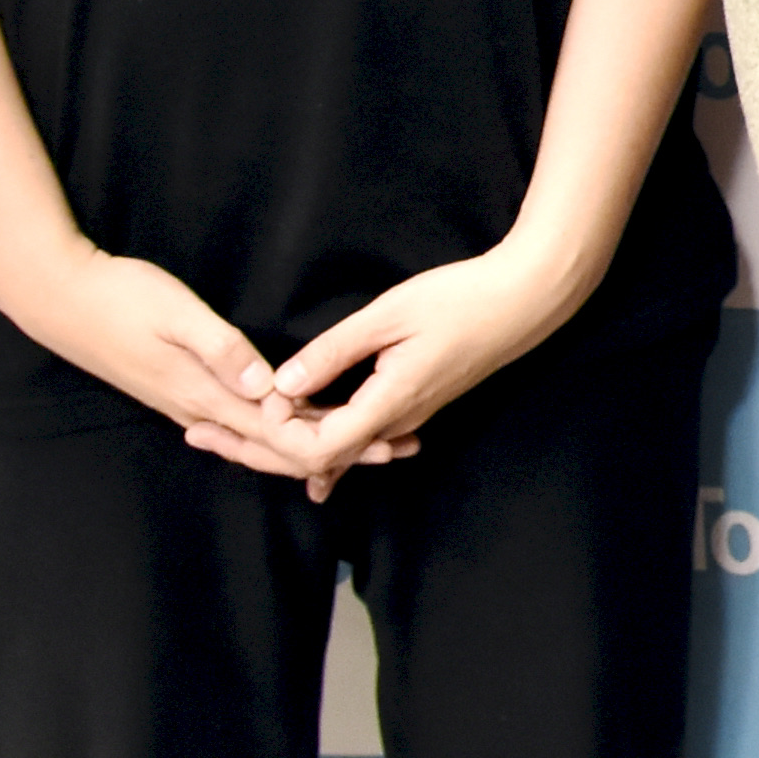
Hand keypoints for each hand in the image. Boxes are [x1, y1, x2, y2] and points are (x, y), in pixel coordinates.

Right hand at [0, 245, 380, 480]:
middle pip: (280, 451)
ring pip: (261, 443)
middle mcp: (203, 411)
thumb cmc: (121, 297)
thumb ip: (223, 350)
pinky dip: (279, 435)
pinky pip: (243, 428)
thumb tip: (269, 388)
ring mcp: (191, 405)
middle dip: (342, 451)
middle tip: (399, 448)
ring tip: (367, 441)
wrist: (60, 300)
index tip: (385, 444)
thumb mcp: (177, 314)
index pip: (282, 440)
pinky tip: (300, 428)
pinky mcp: (184, 393)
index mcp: (209, 396)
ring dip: (314, 445)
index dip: (338, 445)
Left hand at [250, 241, 597, 496]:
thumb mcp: (390, 314)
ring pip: (344, 446)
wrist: (526, 301)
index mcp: (390, 402)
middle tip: (232, 415)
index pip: (320, 451)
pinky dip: (326, 428)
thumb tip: (282, 384)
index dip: (282, 433)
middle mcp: (398, 421)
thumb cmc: (461, 300)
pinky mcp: (417, 404)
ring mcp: (410, 416)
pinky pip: (363, 433)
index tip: (267, 394)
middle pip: (325, 457)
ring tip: (256, 416)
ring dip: (298, 434)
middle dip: (272, 443)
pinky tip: (306, 419)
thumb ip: (335, 350)